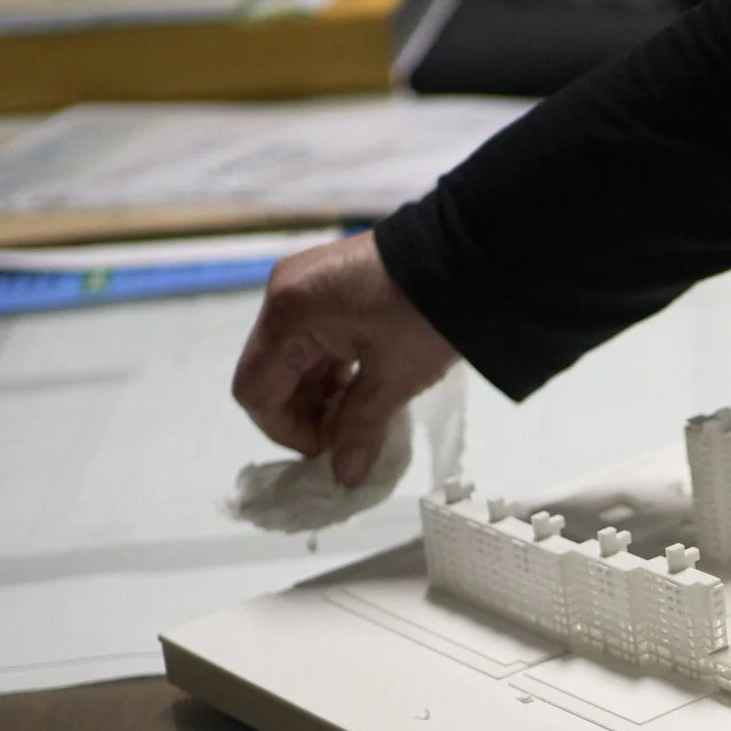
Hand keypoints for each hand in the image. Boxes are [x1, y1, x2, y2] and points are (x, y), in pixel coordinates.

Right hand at [231, 230, 457, 485]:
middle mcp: (286, 295)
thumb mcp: (394, 377)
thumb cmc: (427, 315)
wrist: (475, 252)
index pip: (255, 390)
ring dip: (324, 394)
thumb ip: (360, 428)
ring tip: (364, 419)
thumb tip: (343, 478)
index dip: (286, 431)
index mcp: (287, 314)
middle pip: (273, 373)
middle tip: (349, 440)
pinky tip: (368, 389)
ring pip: (297, 358)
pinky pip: (318, 338)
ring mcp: (308, 285)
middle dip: (306, 414)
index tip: (328, 451)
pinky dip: (337, 369)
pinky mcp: (333, 284)